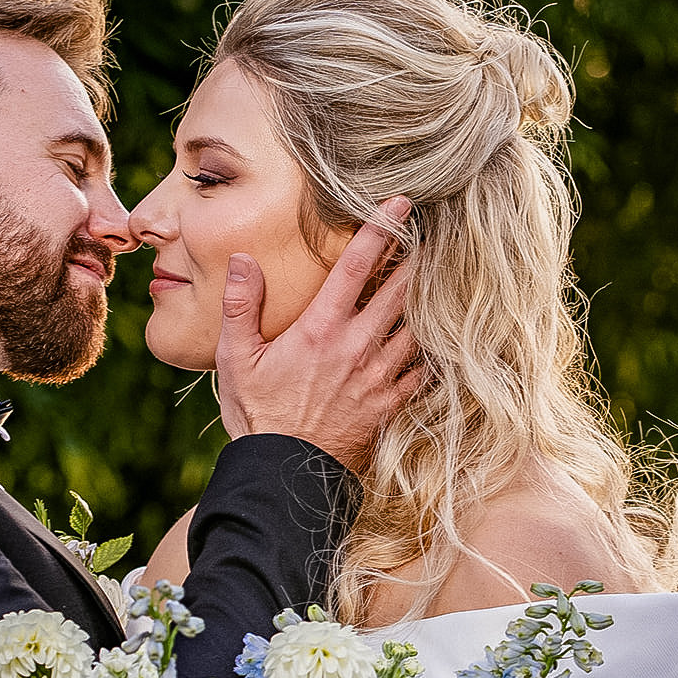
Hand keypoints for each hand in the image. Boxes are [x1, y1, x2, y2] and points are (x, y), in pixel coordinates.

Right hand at [215, 197, 421, 471]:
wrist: (284, 474)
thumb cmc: (257, 414)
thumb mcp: (234, 358)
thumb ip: (241, 305)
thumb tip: (244, 258)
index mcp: (320, 328)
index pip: (356, 267)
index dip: (380, 229)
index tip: (401, 203)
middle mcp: (356, 346)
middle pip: (401, 290)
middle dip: (420, 257)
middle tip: (436, 232)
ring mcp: (378, 376)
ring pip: (417, 326)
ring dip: (431, 299)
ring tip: (444, 275)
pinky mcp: (389, 403)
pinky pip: (422, 370)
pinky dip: (434, 349)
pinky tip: (442, 336)